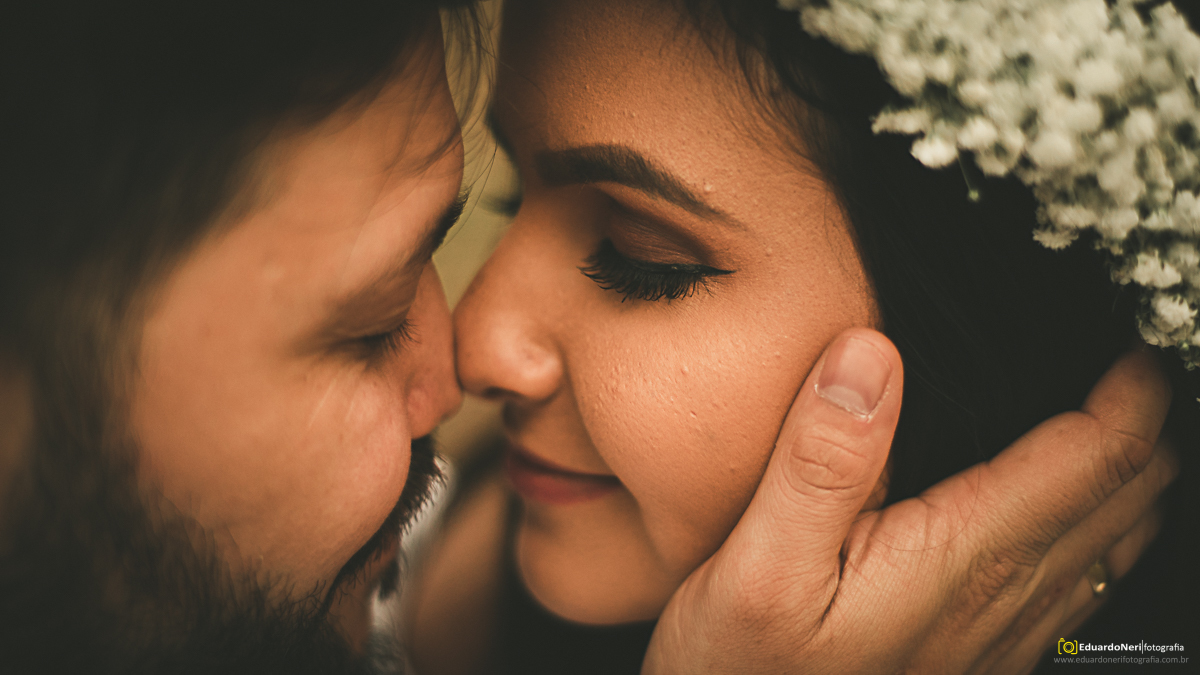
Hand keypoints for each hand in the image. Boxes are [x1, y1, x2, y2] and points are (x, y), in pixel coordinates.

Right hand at [643, 329, 1176, 673]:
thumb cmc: (739, 668)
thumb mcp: (757, 562)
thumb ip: (821, 458)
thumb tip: (870, 354)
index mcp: (961, 556)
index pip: (1095, 457)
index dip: (1130, 386)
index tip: (1128, 324)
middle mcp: (1004, 596)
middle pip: (1128, 493)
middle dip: (1147, 417)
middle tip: (1119, 348)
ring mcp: (1004, 632)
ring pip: (1117, 539)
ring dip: (1130, 468)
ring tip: (1109, 402)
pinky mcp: (985, 652)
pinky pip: (1083, 581)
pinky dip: (1099, 521)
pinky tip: (1068, 497)